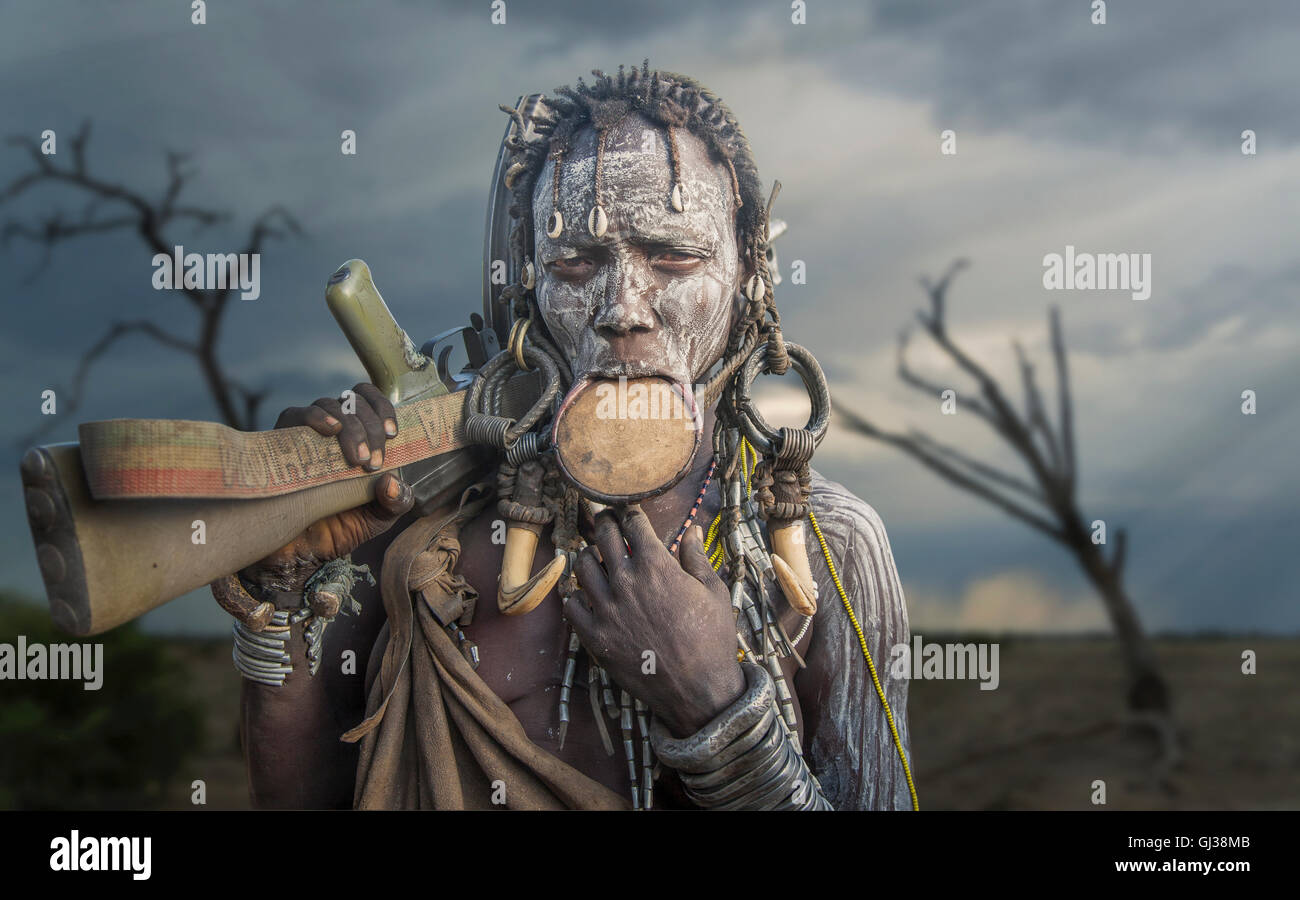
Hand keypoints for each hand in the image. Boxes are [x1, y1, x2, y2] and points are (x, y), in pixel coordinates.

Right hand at [239, 383, 413, 591]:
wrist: (300, 551)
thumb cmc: (340, 528)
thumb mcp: (379, 518)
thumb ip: (397, 502)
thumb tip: (392, 482)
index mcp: (360, 438)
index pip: (370, 400)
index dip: (383, 409)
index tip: (392, 434)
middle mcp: (334, 430)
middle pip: (354, 402)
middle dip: (370, 428)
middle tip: (371, 461)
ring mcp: (307, 433)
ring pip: (330, 405)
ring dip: (351, 428)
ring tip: (356, 460)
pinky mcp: (282, 440)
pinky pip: (295, 414)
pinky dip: (316, 416)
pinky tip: (330, 429)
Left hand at [563, 506, 745, 737]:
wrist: (699, 690)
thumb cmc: (712, 640)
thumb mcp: (714, 592)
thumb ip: (697, 557)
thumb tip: (694, 530)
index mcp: (657, 565)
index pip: (633, 523)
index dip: (629, 511)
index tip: (627, 510)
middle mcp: (626, 581)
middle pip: (603, 536)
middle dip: (605, 522)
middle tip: (606, 521)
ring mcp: (606, 609)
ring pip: (582, 566)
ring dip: (589, 556)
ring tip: (596, 557)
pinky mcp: (594, 637)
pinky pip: (571, 605)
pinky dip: (576, 596)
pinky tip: (587, 596)